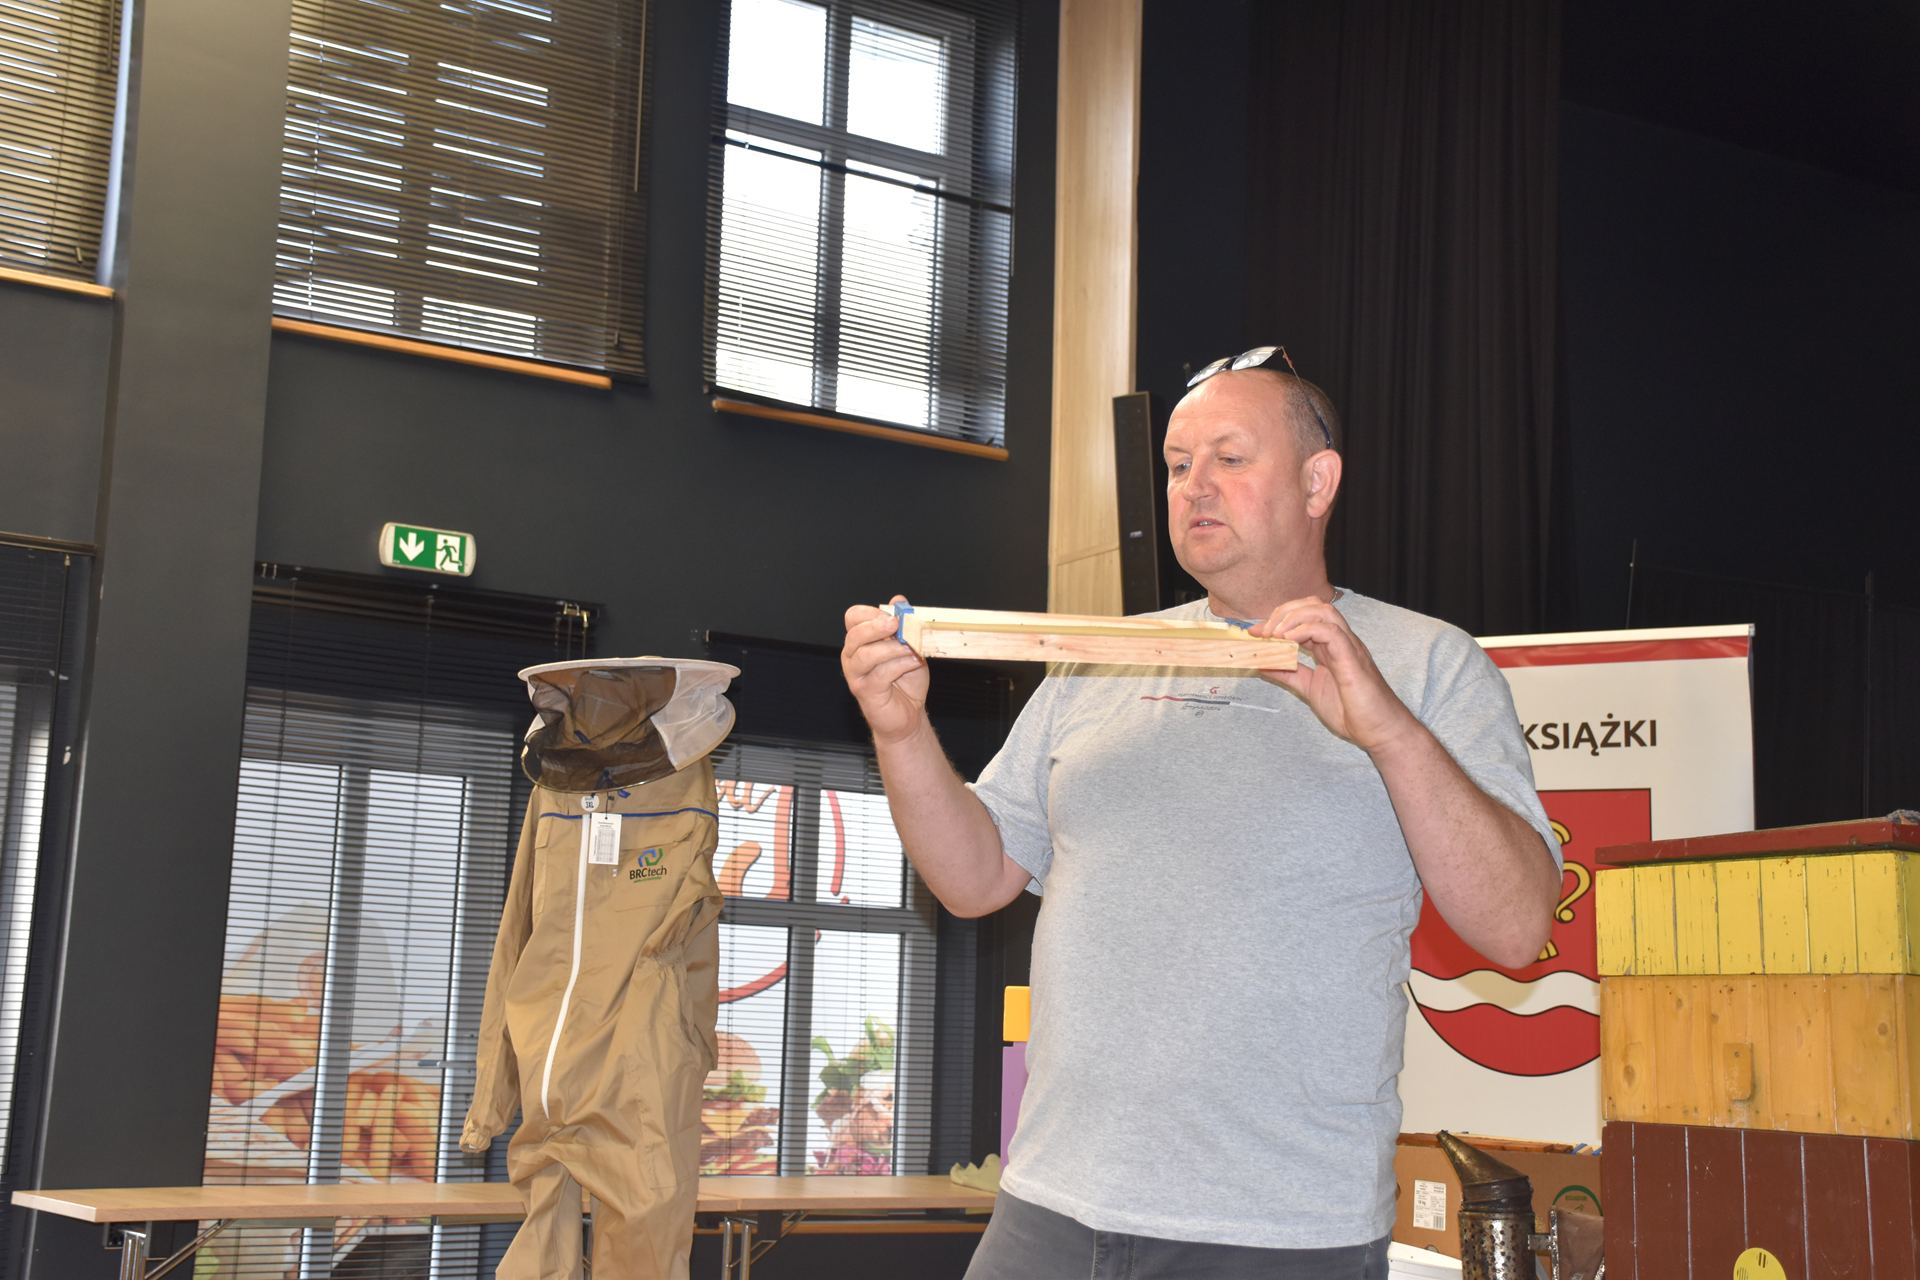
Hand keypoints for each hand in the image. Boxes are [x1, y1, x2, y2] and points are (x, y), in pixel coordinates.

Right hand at [841, 597, 930, 746]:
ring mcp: (856, 674)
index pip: (854, 617)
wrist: (908, 712)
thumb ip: (903, 624)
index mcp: (860, 640)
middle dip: (877, 626)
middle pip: (855, 634)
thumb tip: (898, 600)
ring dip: (891, 648)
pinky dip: (899, 665)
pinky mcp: (865, 691)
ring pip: (866, 654)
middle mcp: (852, 655)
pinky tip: (914, 662)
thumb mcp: (909, 646)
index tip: (895, 614)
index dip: (872, 612)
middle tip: (897, 624)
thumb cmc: (906, 679)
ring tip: (911, 647)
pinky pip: (880, 674)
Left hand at [1251, 597, 1420, 754]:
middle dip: (1284, 612)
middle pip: (1313, 606)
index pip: (1304, 618)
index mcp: (1330, 647)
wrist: (1379, 731)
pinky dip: (1306, 630)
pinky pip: (1331, 631)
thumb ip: (1288, 674)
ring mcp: (1348, 647)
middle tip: (1264, 632)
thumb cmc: (1352, 712)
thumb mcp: (1309, 689)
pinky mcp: (1352, 658)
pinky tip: (1290, 641)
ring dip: (1294, 617)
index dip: (1277, 620)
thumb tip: (1261, 663)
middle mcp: (1340, 641)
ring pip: (1323, 611)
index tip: (1255, 633)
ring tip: (1275, 635)